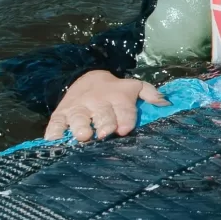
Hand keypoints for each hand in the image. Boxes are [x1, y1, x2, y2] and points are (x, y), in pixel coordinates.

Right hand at [44, 70, 167, 142]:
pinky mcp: (60, 114)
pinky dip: (54, 132)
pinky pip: (56, 124)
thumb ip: (150, 94)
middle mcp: (97, 102)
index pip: (123, 109)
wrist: (85, 78)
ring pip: (78, 118)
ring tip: (83, 135)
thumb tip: (166, 103)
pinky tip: (54, 141)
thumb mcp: (134, 87)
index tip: (124, 129)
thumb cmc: (115, 91)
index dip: (125, 118)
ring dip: (80, 127)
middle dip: (104, 124)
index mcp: (117, 97)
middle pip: (101, 115)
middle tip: (104, 134)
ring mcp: (77, 108)